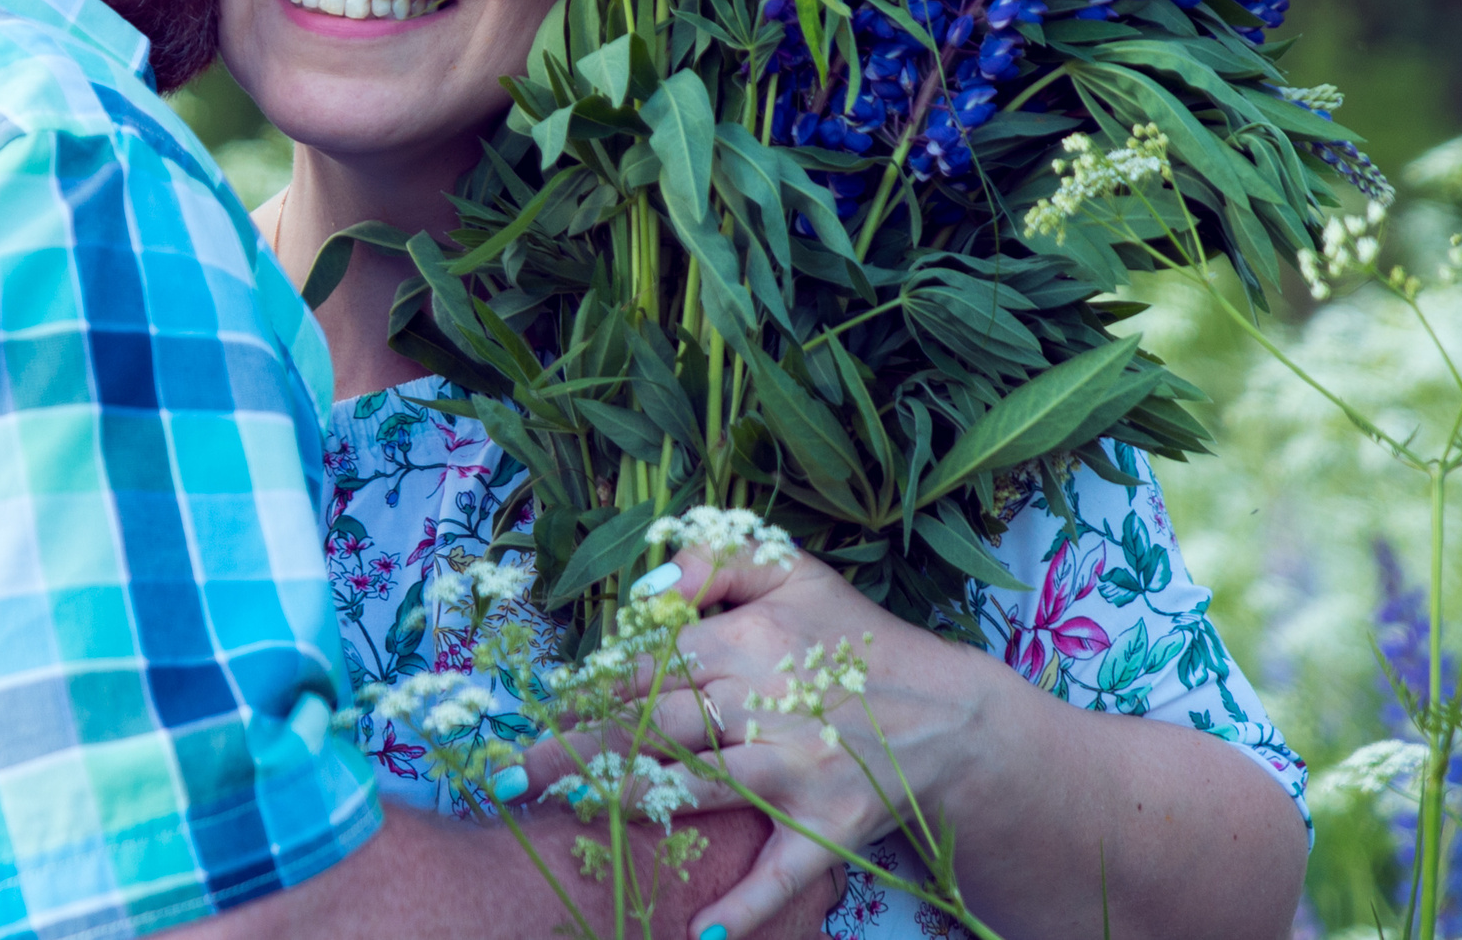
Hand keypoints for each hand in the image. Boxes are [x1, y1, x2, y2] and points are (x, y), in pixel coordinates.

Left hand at [524, 540, 1032, 939]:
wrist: (949, 714)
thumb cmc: (855, 641)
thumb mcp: (795, 573)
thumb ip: (719, 558)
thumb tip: (651, 582)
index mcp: (745, 643)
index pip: (644, 666)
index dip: (585, 689)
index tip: (538, 708)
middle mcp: (764, 706)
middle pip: (652, 729)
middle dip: (576, 750)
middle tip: (512, 772)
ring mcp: (796, 771)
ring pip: (695, 789)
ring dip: (627, 805)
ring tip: (564, 813)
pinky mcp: (828, 827)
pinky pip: (781, 873)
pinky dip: (745, 907)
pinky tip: (701, 934)